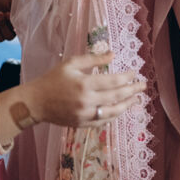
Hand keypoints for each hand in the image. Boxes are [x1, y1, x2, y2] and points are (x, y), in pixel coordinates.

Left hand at [0, 0, 15, 42]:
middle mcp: (10, 30)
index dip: (13, 25)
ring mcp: (0, 32)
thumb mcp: (14, 1)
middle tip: (0, 13)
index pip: (19, 32)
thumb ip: (19, 9)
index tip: (9, 14)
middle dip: (3, 26)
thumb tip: (24, 18)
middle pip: (8, 37)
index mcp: (18, 23)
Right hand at [26, 52, 145, 126]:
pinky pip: (102, 121)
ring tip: (136, 99)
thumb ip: (93, 59)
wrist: (35, 102)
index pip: (114, 81)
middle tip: (143, 86)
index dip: (127, 77)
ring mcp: (84, 115)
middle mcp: (86, 101)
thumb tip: (113, 54)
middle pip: (117, 96)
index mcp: (84, 84)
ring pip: (112, 112)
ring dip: (127, 105)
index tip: (134, 73)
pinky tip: (120, 110)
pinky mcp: (81, 124)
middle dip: (133, 90)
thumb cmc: (53, 79)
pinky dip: (113, 116)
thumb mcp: (71, 64)